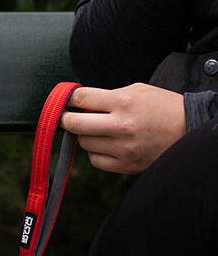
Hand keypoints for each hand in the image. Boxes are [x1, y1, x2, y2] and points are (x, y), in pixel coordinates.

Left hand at [60, 83, 185, 174]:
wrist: (190, 129)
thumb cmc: (161, 107)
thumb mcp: (137, 90)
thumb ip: (107, 96)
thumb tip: (78, 103)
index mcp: (123, 102)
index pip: (81, 99)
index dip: (69, 99)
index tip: (67, 101)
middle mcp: (121, 125)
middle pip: (74, 124)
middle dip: (66, 119)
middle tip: (68, 117)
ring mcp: (123, 148)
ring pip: (84, 143)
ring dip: (85, 135)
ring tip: (97, 130)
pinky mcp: (126, 165)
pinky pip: (95, 160)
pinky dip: (96, 153)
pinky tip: (106, 145)